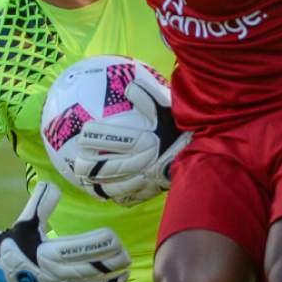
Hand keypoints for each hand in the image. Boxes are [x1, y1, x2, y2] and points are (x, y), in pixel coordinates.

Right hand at [0, 182, 129, 281]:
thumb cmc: (16, 240)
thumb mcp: (26, 219)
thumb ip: (40, 202)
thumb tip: (52, 184)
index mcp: (46, 252)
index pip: (79, 249)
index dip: (99, 244)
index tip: (115, 237)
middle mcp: (52, 272)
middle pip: (88, 270)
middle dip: (111, 263)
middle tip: (127, 256)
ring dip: (109, 281)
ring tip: (126, 274)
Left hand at [73, 75, 191, 206]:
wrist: (205, 155)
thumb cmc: (182, 129)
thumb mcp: (168, 109)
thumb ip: (148, 97)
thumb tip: (129, 85)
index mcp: (144, 141)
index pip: (113, 138)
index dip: (94, 136)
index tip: (82, 133)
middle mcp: (142, 161)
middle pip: (108, 166)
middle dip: (89, 164)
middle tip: (76, 162)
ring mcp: (146, 179)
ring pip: (115, 184)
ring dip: (97, 183)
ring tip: (84, 180)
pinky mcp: (151, 190)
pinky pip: (129, 196)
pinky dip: (115, 196)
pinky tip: (105, 194)